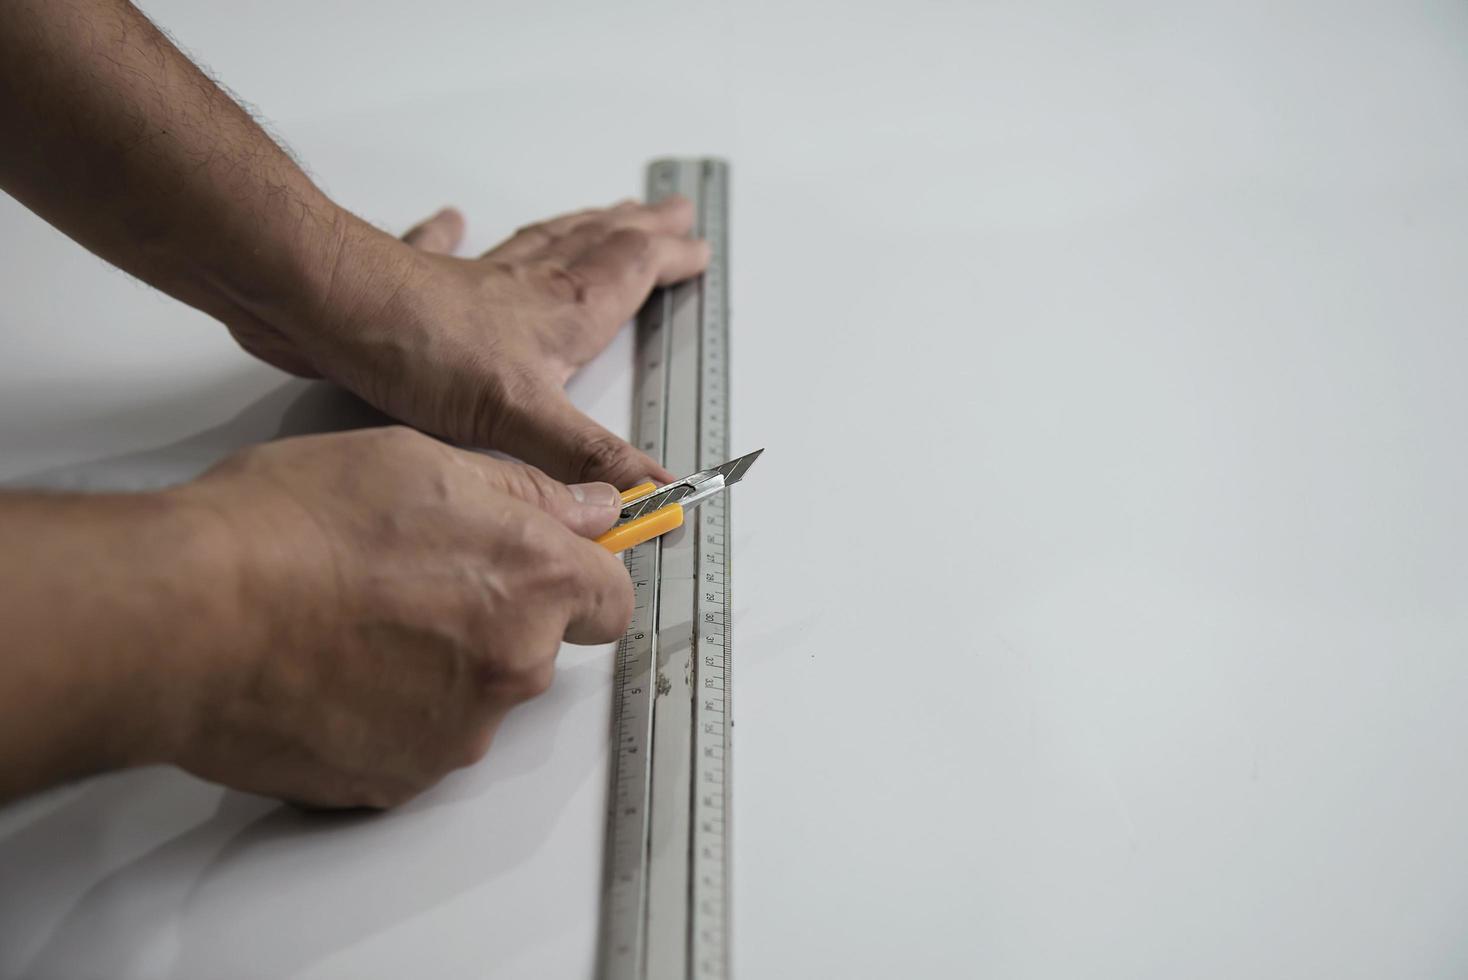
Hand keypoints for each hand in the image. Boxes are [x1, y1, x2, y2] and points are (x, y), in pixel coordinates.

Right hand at [169, 426, 632, 807]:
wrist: (189, 615)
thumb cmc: (287, 528)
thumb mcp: (418, 461)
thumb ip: (525, 492)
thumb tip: (589, 509)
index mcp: (533, 580)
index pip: (611, 598)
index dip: (580, 578)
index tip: (552, 567)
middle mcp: (512, 666)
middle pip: (536, 649)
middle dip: (494, 619)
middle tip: (409, 581)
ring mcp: (457, 733)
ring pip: (472, 698)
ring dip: (435, 669)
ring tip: (351, 625)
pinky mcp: (398, 781)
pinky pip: (413, 743)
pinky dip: (385, 715)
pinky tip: (328, 672)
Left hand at [226, 198, 708, 488]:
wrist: (324, 307)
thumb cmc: (419, 351)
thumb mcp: (521, 418)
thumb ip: (589, 458)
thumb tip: (656, 495)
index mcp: (560, 316)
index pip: (630, 274)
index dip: (668, 261)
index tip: (698, 250)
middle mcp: (524, 291)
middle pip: (596, 247)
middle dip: (638, 231)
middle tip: (668, 211)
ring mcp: (470, 285)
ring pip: (540, 245)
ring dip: (580, 227)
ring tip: (606, 212)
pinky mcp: (415, 286)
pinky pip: (446, 249)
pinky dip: (456, 234)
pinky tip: (456, 219)